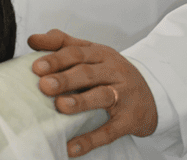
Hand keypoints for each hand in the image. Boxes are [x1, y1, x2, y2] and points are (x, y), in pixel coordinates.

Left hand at [28, 29, 157, 156]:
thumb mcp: (92, 53)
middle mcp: (113, 72)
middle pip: (88, 73)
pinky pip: (110, 131)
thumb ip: (63, 44)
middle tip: (44, 85)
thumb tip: (32, 39)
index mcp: (100, 54)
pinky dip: (91, 139)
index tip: (36, 67)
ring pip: (102, 96)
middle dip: (65, 78)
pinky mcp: (130, 120)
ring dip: (81, 102)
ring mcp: (123, 95)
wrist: (154, 93)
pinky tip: (72, 147)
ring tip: (60, 106)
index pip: (76, 53)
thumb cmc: (112, 72)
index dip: (56, 59)